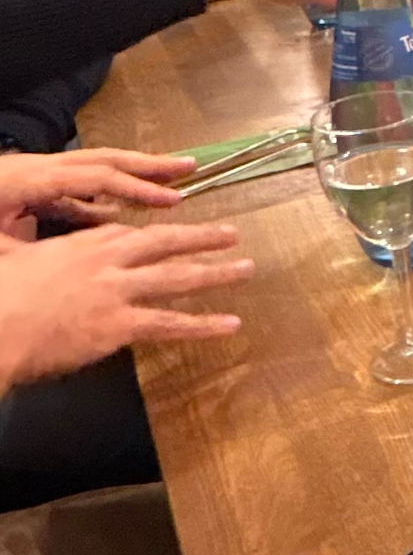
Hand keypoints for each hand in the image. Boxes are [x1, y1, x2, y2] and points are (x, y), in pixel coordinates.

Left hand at [0, 147, 194, 234]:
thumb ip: (27, 247)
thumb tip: (67, 255)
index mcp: (33, 177)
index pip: (96, 178)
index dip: (136, 188)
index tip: (172, 200)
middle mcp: (41, 167)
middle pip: (104, 160)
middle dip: (148, 164)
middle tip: (187, 166)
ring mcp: (38, 172)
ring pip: (94, 168)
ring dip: (131, 173)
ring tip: (169, 179)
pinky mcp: (32, 184)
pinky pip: (76, 187)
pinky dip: (103, 195)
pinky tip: (121, 211)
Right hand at [0, 219, 252, 386]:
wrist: (1, 324)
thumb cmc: (1, 293)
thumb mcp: (14, 256)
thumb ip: (29, 249)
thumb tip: (20, 243)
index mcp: (85, 244)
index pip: (129, 233)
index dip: (156, 232)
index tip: (177, 229)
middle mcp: (108, 261)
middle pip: (165, 243)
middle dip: (201, 238)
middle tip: (231, 234)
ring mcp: (119, 291)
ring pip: (178, 278)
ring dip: (216, 273)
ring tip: (246, 268)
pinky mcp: (122, 324)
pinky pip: (171, 324)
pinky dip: (204, 325)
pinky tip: (230, 325)